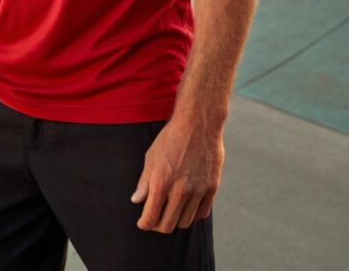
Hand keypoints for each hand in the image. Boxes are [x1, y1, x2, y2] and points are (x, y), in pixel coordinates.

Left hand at [130, 114, 222, 232]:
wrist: (198, 123)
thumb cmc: (171, 137)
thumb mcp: (151, 156)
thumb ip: (144, 181)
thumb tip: (136, 200)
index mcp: (162, 182)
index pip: (151, 218)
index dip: (145, 224)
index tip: (143, 223)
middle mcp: (180, 190)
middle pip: (168, 225)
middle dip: (158, 226)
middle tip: (155, 220)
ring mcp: (198, 190)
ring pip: (185, 222)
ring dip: (176, 221)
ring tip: (171, 212)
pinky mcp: (212, 188)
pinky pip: (201, 213)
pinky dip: (192, 214)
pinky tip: (186, 206)